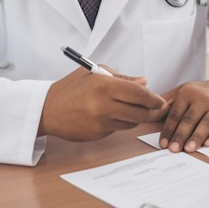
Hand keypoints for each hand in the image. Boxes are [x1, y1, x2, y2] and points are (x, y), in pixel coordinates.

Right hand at [40, 67, 167, 140]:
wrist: (47, 109)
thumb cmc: (72, 87)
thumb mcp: (96, 72)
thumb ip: (123, 78)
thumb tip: (144, 81)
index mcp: (104, 85)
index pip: (139, 93)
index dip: (154, 98)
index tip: (161, 100)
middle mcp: (103, 105)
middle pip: (140, 112)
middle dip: (152, 111)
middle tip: (158, 108)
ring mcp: (100, 123)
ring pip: (131, 122)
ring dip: (137, 116)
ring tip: (135, 108)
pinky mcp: (96, 135)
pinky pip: (117, 129)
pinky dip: (121, 122)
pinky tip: (114, 114)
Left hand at [159, 73, 208, 152]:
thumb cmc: (203, 93)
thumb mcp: (185, 90)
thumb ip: (168, 100)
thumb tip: (149, 112)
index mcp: (188, 92)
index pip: (175, 114)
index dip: (168, 130)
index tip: (163, 143)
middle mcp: (203, 98)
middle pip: (189, 120)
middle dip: (180, 135)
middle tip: (173, 149)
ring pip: (205, 124)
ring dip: (196, 138)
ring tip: (188, 149)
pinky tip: (208, 144)